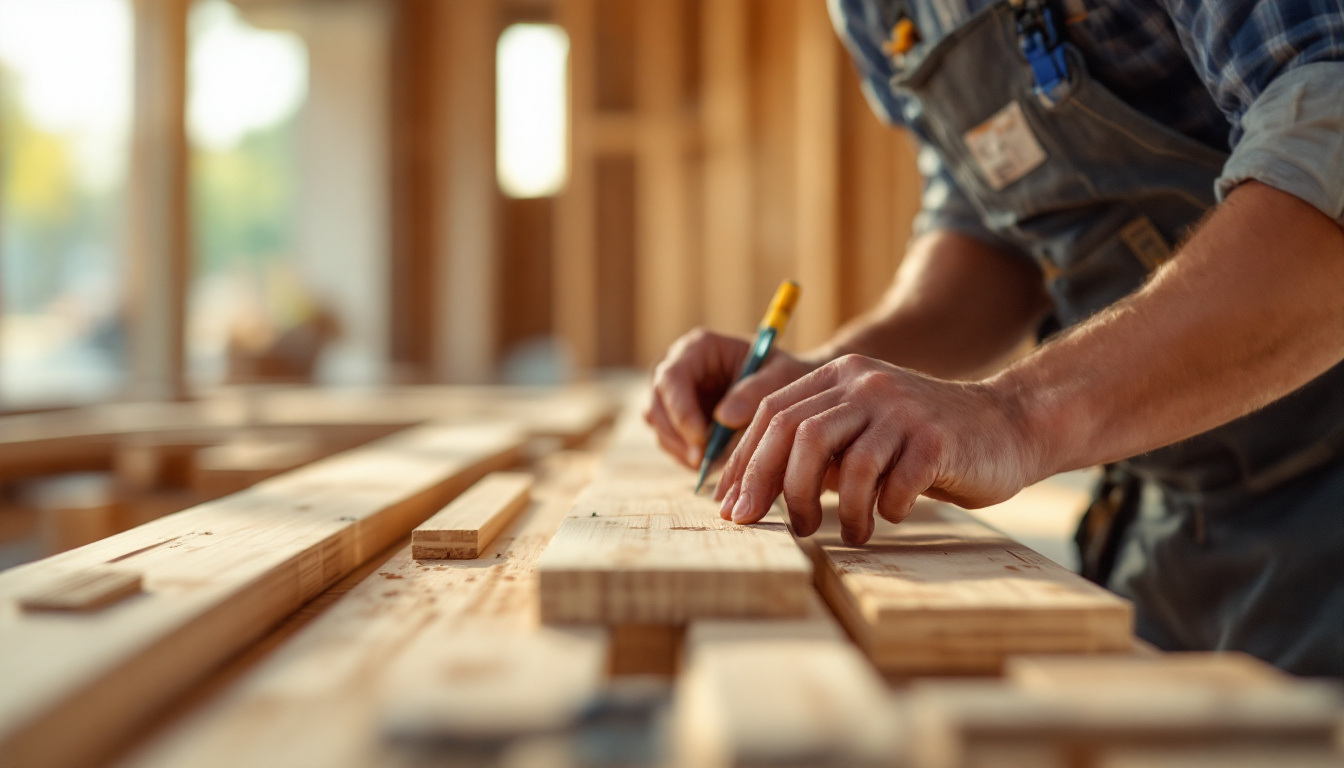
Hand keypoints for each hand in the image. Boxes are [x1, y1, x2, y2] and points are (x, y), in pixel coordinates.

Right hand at [644, 328, 818, 468]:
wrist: (787, 389)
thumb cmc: (785, 375)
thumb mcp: (782, 376)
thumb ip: (757, 391)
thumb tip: (724, 417)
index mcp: (699, 347)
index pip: (672, 377)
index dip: (680, 410)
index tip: (702, 439)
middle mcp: (678, 367)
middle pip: (656, 403)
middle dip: (676, 435)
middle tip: (702, 461)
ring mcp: (673, 394)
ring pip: (658, 425)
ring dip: (680, 449)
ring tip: (712, 464)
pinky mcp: (676, 418)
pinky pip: (669, 441)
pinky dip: (685, 456)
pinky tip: (711, 463)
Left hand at [714, 354, 1043, 544]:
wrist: (1006, 427)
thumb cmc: (921, 442)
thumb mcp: (861, 431)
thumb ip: (816, 447)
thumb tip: (748, 490)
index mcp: (840, 376)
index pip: (772, 415)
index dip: (745, 464)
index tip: (732, 508)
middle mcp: (866, 383)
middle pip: (798, 435)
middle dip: (777, 488)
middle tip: (782, 526)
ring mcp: (902, 408)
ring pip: (845, 464)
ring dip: (837, 511)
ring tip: (848, 533)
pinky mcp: (937, 439)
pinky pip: (893, 484)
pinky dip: (883, 510)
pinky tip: (888, 518)